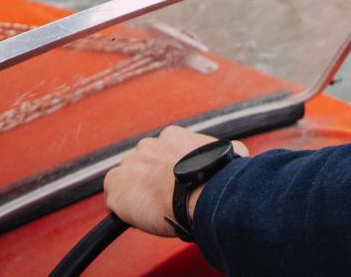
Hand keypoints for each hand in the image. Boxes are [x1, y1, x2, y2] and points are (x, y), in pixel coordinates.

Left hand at [103, 126, 249, 236]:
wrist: (202, 194)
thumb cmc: (217, 177)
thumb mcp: (229, 153)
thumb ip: (224, 150)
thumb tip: (236, 153)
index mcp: (172, 136)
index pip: (163, 152)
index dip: (169, 170)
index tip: (176, 183)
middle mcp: (147, 145)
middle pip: (143, 164)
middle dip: (151, 179)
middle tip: (165, 197)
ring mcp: (129, 164)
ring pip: (128, 180)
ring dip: (137, 192)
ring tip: (154, 209)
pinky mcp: (115, 185)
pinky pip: (114, 197)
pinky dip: (123, 207)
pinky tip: (139, 215)